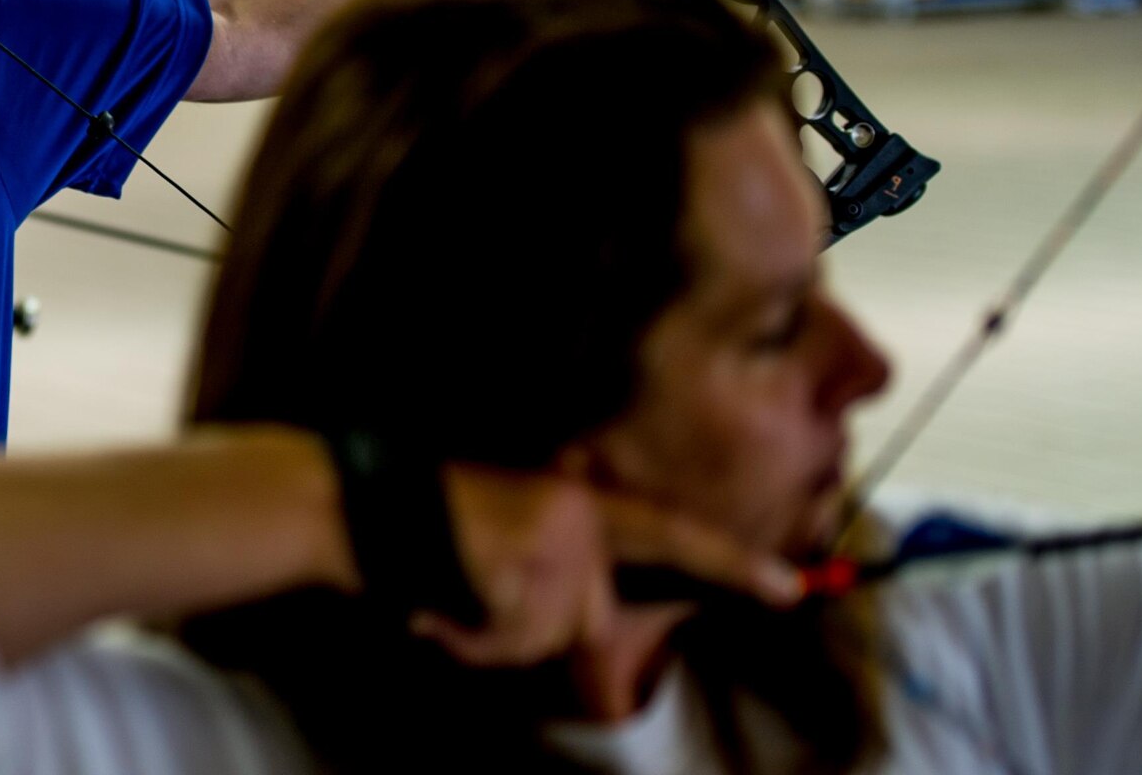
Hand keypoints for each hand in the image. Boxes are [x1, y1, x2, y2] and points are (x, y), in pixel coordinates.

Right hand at [408, 469, 801, 667]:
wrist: (350, 501)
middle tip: (465, 596)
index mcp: (577, 501)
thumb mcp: (506, 540)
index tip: (791, 590)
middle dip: (525, 631)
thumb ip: (557, 577)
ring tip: (447, 592)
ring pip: (548, 637)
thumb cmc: (418, 530)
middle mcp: (577, 515)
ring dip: (494, 638)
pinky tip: (439, 599)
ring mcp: (555, 541)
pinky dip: (472, 638)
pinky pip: (512, 641)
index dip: (731, 565)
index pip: (667, 535)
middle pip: (586, 624)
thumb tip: (588, 630)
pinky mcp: (525, 568)